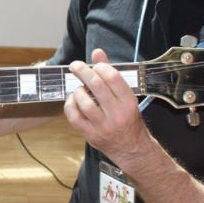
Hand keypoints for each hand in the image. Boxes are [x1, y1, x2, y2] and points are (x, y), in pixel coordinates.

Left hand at [64, 48, 147, 162]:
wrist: (133, 150)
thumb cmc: (128, 119)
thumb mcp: (126, 97)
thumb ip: (111, 74)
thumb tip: (97, 52)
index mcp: (129, 103)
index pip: (113, 77)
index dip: (100, 67)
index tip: (94, 66)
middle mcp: (118, 115)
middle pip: (96, 86)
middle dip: (82, 71)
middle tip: (75, 66)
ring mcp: (104, 127)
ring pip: (84, 102)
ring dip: (77, 91)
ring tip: (79, 89)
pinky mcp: (91, 136)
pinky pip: (74, 117)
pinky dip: (70, 105)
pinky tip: (73, 101)